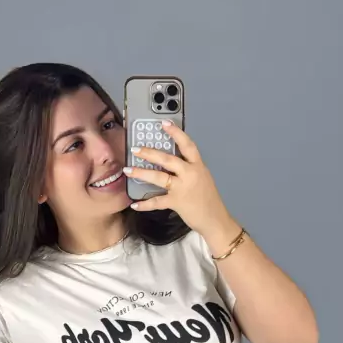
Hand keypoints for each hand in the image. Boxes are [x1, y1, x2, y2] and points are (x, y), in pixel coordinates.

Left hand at [123, 120, 231, 236]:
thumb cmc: (208, 199)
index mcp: (197, 165)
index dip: (175, 132)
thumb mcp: (202, 178)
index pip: (187, 145)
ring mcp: (183, 188)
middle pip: (168, 159)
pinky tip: (134, 204)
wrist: (215, 219)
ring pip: (159, 177)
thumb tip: (171, 161)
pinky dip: (145, 204)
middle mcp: (190, 174)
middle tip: (135, 149)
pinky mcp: (176, 202)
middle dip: (149, 153)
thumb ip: (189, 168)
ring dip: (141, 173)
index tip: (163, 123)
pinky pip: (157, 202)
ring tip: (127, 170)